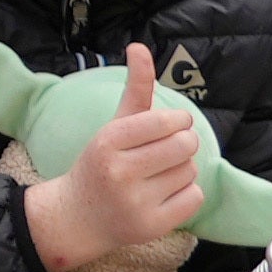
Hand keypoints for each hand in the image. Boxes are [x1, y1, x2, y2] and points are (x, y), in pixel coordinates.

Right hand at [20, 45, 203, 271]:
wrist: (77, 217)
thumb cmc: (100, 164)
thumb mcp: (113, 125)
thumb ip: (135, 88)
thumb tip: (140, 46)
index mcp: (108, 141)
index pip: (167, 121)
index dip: (176, 122)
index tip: (169, 127)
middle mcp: (120, 171)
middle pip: (185, 146)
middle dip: (183, 144)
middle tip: (168, 151)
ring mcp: (136, 202)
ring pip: (190, 171)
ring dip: (182, 169)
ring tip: (159, 175)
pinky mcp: (152, 226)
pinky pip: (194, 197)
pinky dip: (186, 193)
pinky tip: (164, 194)